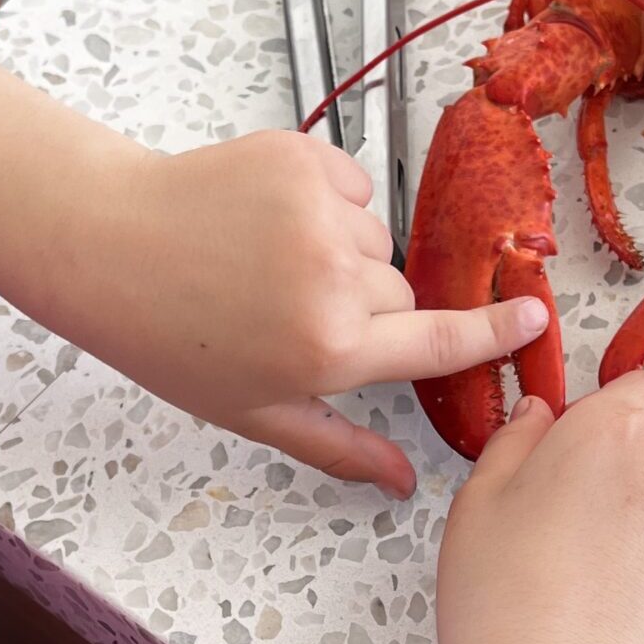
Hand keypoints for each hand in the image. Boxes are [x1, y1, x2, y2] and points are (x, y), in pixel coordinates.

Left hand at [78, 131, 549, 499]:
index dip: (493, 332)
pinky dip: (325, 203)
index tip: (535, 316)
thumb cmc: (171, 337)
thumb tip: (402, 484)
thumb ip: (340, 445)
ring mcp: (320, 214)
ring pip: (375, 239)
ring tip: (272, 263)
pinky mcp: (304, 159)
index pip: (439, 343)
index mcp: (328, 349)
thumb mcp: (255, 411)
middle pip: (400, 293)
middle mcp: (335, 280)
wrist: (108, 244)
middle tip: (294, 311)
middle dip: (367, 305)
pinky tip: (270, 223)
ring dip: (343, 252)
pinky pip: (352, 187)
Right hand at [435, 373, 643, 643]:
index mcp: (615, 432)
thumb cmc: (504, 603)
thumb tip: (542, 416)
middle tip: (581, 533)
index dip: (614, 423)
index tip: (584, 460)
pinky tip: (633, 615)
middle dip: (636, 478)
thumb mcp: (477, 503)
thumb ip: (516, 441)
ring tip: (605, 586)